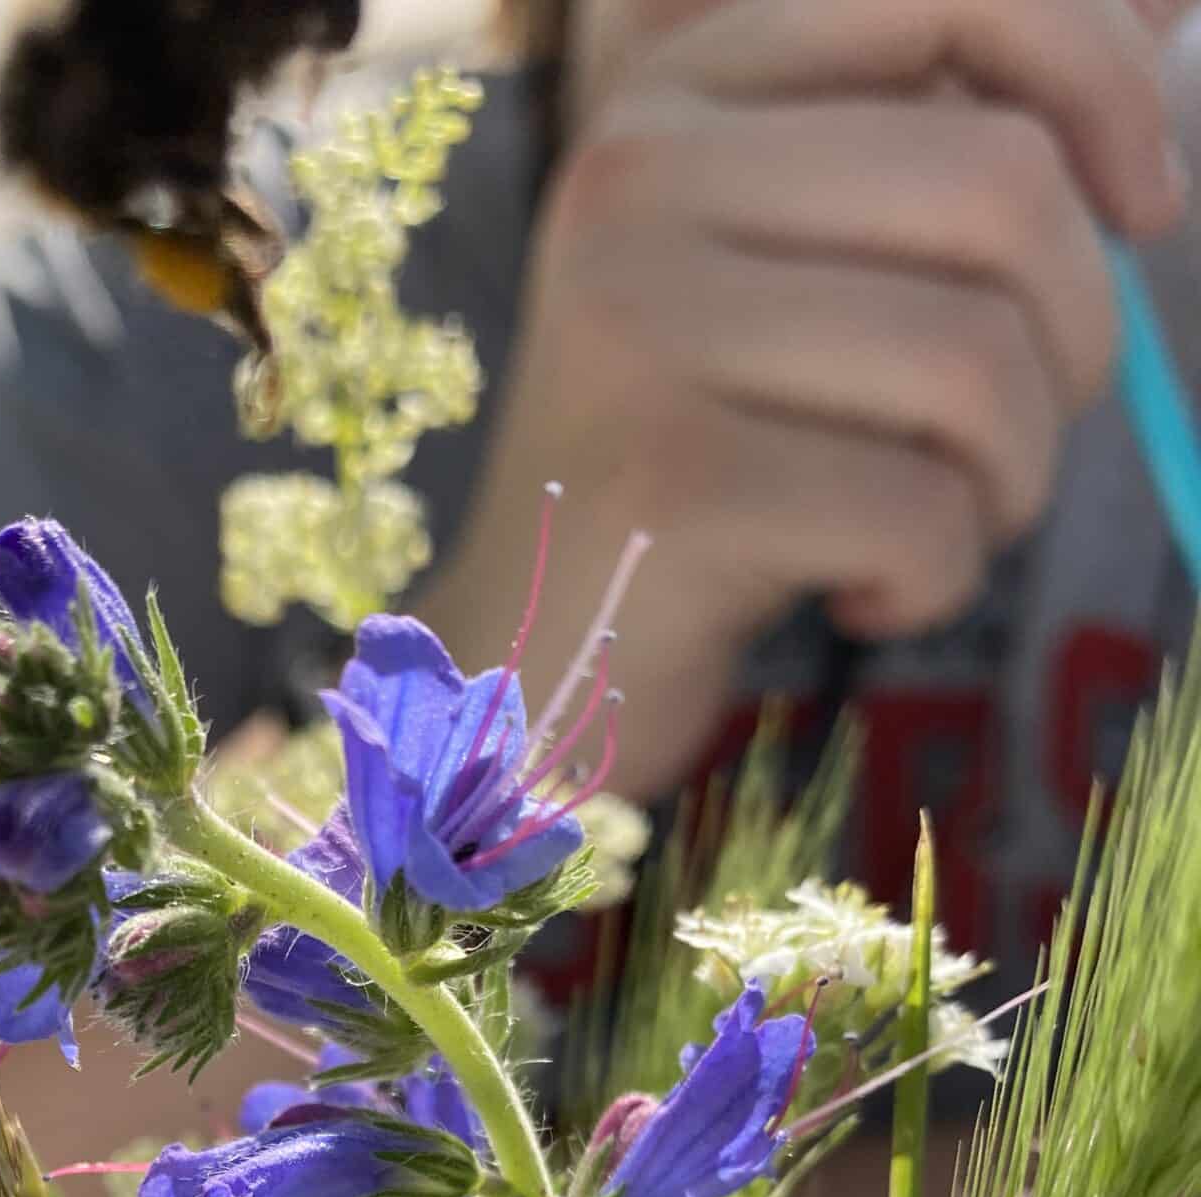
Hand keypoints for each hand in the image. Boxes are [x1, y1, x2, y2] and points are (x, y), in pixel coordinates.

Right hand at [429, 0, 1189, 800]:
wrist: (534, 658)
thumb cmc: (708, 458)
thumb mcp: (803, 265)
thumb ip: (943, 130)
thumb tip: (1172, 0)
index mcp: (670, 95)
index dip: (1098, 78)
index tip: (1145, 201)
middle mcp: (633, 180)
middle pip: (999, 189)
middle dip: (1069, 339)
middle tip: (1011, 435)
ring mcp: (638, 330)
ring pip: (976, 364)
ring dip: (1008, 480)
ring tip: (931, 526)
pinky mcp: (668, 486)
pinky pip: (919, 513)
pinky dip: (934, 581)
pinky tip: (862, 597)